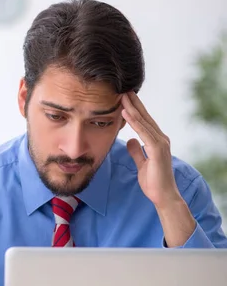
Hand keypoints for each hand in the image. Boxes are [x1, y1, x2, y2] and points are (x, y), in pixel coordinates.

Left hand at [121, 92, 180, 209]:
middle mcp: (161, 139)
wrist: (163, 196)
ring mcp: (161, 143)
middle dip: (134, 103)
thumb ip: (137, 151)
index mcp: (156, 141)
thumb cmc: (154, 182)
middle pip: (145, 117)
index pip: (144, 121)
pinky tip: (126, 113)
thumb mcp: (141, 164)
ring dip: (132, 108)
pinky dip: (134, 121)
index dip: (135, 109)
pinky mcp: (158, 149)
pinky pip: (144, 132)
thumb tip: (131, 140)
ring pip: (144, 121)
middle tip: (124, 89)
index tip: (124, 98)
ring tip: (122, 96)